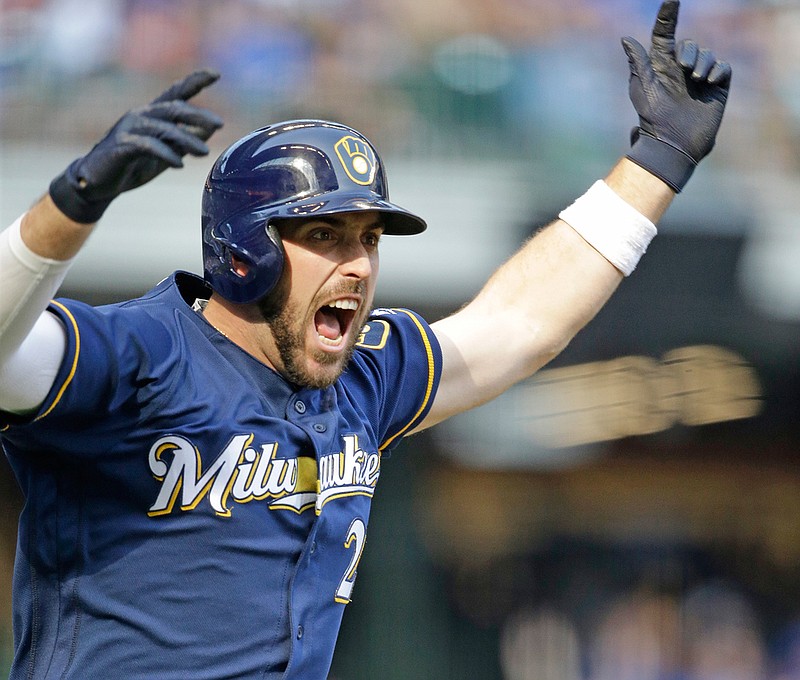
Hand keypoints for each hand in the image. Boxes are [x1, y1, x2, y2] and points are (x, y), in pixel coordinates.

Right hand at [49, 69, 223, 222]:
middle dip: (198, 115)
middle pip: (174, 108)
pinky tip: (179, 164)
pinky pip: (147, 145)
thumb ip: (184, 142)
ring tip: (205, 153)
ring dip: (187, 140)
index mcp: (153, 115)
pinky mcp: (121, 145)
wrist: (98, 183)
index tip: (216, 74)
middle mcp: (141, 115)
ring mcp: (130, 129)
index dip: (194, 81)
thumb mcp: (165, 153)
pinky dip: (165, 153)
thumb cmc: (133, 165)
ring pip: (163, 127)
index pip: (176, 93)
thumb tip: (210, 131)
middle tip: (220, 124)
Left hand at [622, 1, 731, 191]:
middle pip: (690, 44)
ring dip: (703, 63)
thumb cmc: (653, 119)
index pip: (664, 36)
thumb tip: (626, 39)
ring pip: (708, 53)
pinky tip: (708, 84)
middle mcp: (681, 70)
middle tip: (685, 71)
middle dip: (689, 52)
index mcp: (661, 67)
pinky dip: (717, 71)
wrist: (675, 142)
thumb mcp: (643, 89)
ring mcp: (700, 78)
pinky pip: (723, 67)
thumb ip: (638, 63)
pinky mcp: (717, 87)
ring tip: (696, 82)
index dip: (668, 17)